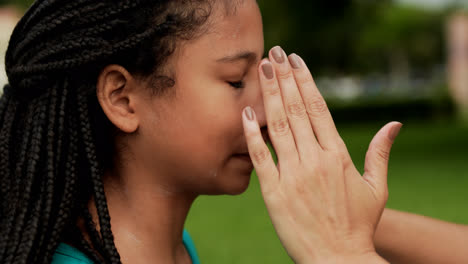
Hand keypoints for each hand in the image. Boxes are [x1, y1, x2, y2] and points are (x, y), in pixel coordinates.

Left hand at [242, 46, 401, 262]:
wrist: (337, 259)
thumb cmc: (358, 224)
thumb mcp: (376, 187)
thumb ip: (380, 153)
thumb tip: (394, 124)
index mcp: (338, 155)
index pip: (318, 108)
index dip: (305, 81)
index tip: (296, 61)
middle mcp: (314, 160)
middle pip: (295, 110)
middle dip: (284, 78)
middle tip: (273, 54)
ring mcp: (293, 175)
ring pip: (278, 126)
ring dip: (268, 96)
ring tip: (261, 71)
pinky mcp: (273, 192)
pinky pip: (260, 157)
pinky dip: (251, 134)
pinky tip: (244, 112)